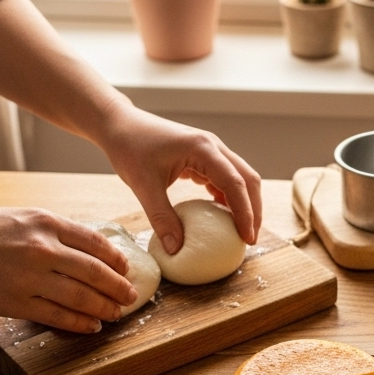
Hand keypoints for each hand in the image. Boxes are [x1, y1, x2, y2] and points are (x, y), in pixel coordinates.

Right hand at [0, 208, 136, 332]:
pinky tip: (90, 326)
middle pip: (96, 272)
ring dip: (104, 308)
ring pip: (82, 297)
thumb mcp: (16, 217)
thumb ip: (49, 230)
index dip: (116, 259)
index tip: (125, 269)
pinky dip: (80, 323)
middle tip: (131, 296)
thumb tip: (83, 249)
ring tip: (115, 314)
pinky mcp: (15, 303)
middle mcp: (42, 248)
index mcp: (44, 221)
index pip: (95, 242)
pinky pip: (58, 316)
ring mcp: (30, 278)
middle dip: (119, 288)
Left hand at [97, 106, 261, 255]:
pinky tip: (222, 216)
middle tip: (250, 239)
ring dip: (244, 203)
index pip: (235, 183)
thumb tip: (176, 249)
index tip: (247, 238)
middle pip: (248, 179)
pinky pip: (225, 177)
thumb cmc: (129, 148)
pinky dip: (229, 197)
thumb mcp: (143, 186)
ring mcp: (210, 149)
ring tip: (241, 231)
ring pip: (240, 177)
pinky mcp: (203, 156)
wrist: (120, 124)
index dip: (245, 213)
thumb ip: (161, 218)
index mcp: (203, 149)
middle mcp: (213, 146)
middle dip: (253, 210)